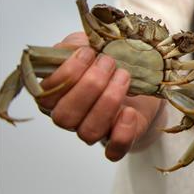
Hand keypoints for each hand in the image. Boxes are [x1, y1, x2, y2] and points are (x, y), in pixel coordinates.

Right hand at [36, 32, 161, 160]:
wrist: (147, 77)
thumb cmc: (112, 60)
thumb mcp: (91, 44)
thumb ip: (76, 43)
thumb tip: (74, 47)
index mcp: (57, 95)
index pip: (47, 95)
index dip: (67, 73)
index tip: (89, 52)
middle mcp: (72, 117)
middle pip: (65, 116)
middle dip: (90, 85)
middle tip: (109, 63)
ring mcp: (95, 130)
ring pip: (88, 132)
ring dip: (108, 101)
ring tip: (124, 76)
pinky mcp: (119, 140)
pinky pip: (114, 151)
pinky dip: (121, 133)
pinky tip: (129, 112)